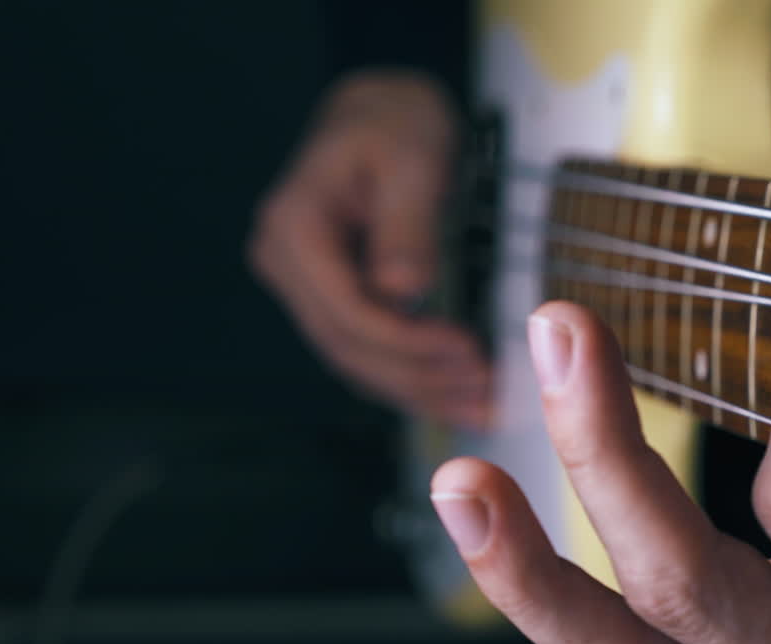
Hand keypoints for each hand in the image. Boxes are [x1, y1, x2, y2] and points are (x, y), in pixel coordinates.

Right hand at [250, 71, 489, 427]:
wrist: (381, 112)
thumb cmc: (398, 123)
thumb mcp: (413, 158)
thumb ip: (408, 223)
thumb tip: (404, 290)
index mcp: (294, 226)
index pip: (345, 309)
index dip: (407, 341)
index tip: (467, 351)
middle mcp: (285, 262)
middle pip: (347, 345)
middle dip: (418, 376)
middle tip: (485, 390)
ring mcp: (302, 284)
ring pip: (355, 359)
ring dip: (417, 389)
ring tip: (480, 404)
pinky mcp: (329, 298)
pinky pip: (366, 348)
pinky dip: (410, 375)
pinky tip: (454, 394)